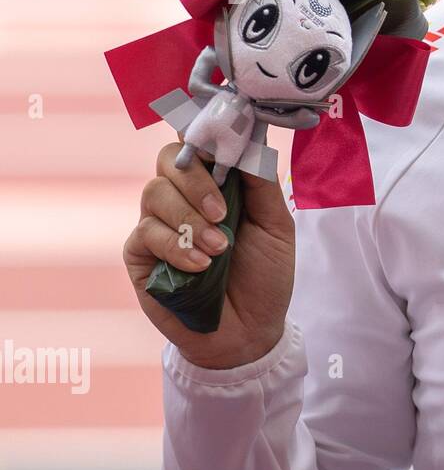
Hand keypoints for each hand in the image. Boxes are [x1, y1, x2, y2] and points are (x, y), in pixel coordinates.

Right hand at [123, 141, 294, 370]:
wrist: (250, 330)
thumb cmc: (264, 276)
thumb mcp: (277, 226)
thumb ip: (261, 184)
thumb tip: (247, 142)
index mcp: (215, 185)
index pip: (196, 145)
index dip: (202, 138)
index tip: (219, 149)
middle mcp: (182, 198)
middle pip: (169, 160)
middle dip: (197, 182)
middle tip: (223, 213)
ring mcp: (158, 224)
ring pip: (154, 193)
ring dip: (190, 219)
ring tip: (219, 249)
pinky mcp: (140, 255)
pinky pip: (146, 233)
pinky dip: (176, 247)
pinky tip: (199, 267)